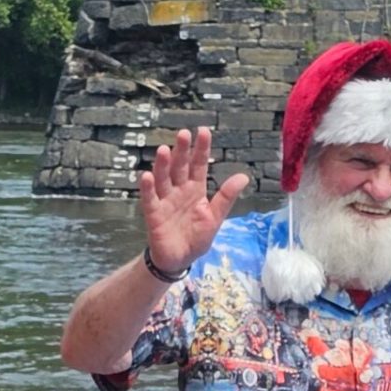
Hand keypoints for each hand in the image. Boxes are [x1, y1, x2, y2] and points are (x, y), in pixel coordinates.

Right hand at [139, 127, 249, 273]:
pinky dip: (147, 187)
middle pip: (179, 167)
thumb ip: (226, 197)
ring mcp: (165, 200)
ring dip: (163, 164)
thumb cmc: (196, 238)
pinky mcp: (153, 213)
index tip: (203, 131)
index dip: (201, 149)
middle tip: (183, 134)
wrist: (179, 259)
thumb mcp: (215, 217)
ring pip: (163, 178)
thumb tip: (243, 176)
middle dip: (181, 151)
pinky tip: (146, 175)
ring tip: (165, 150)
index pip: (198, 165)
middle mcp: (179, 190)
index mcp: (195, 189)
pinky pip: (149, 198)